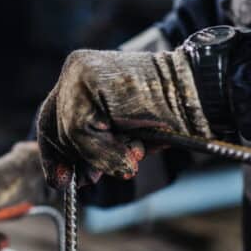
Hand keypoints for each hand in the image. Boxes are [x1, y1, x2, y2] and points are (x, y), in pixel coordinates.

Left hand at [36, 48, 211, 188]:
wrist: (198, 94)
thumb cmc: (168, 115)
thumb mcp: (122, 136)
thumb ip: (93, 147)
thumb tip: (67, 177)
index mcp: (83, 79)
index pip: (52, 120)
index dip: (54, 154)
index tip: (60, 181)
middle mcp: (77, 70)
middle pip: (58, 128)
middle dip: (79, 159)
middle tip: (93, 178)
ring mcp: (81, 73)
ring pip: (70, 132)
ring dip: (101, 155)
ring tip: (135, 152)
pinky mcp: (90, 81)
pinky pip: (80, 131)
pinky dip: (105, 150)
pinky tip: (135, 147)